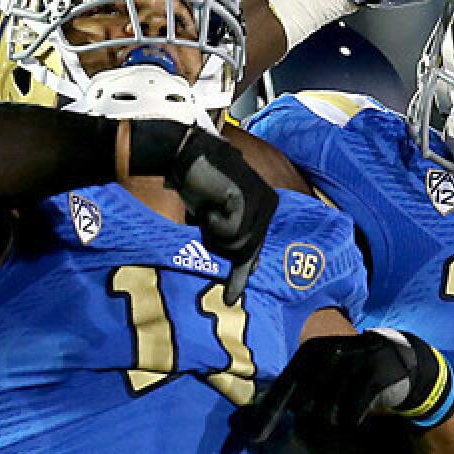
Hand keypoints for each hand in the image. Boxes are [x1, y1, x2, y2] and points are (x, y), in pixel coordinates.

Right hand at [127, 119, 276, 304]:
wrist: (183, 155)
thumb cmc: (199, 186)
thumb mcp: (219, 219)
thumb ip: (236, 241)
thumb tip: (253, 270)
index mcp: (267, 208)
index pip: (255, 251)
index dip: (241, 273)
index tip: (231, 297)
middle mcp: (270, 205)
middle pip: (247, 252)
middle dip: (221, 248)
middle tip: (204, 220)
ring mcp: (261, 202)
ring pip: (238, 246)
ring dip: (214, 234)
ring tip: (206, 209)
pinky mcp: (247, 199)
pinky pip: (230, 232)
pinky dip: (211, 224)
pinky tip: (208, 203)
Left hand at [237, 329, 419, 442]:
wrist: (396, 357)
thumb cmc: (351, 370)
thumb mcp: (322, 372)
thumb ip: (296, 389)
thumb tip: (262, 411)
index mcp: (310, 351)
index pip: (283, 386)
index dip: (268, 413)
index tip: (255, 438)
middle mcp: (329, 352)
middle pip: (304, 400)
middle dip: (305, 418)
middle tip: (312, 425)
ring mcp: (352, 361)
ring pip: (328, 406)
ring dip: (332, 417)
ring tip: (341, 416)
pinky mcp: (374, 373)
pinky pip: (353, 409)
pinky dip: (351, 418)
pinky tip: (353, 420)